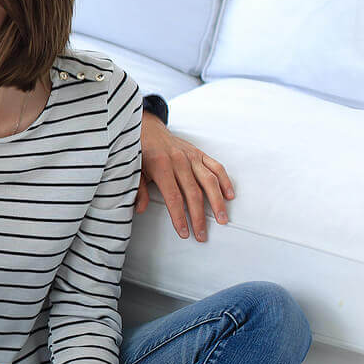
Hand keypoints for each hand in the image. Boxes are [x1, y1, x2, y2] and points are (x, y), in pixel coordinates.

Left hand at [137, 113, 232, 241]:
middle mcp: (179, 161)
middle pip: (193, 193)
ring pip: (209, 181)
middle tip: (202, 235)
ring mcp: (192, 157)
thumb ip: (139, 190)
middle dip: (198, 217)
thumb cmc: (140, 151)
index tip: (184, 232)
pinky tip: (229, 196)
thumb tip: (140, 209)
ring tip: (222, 219)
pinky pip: (216, 167)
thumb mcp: (134, 170)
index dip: (180, 217)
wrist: (148, 128)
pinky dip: (224, 181)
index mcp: (161, 166)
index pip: (173, 198)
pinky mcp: (200, 153)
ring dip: (217, 202)